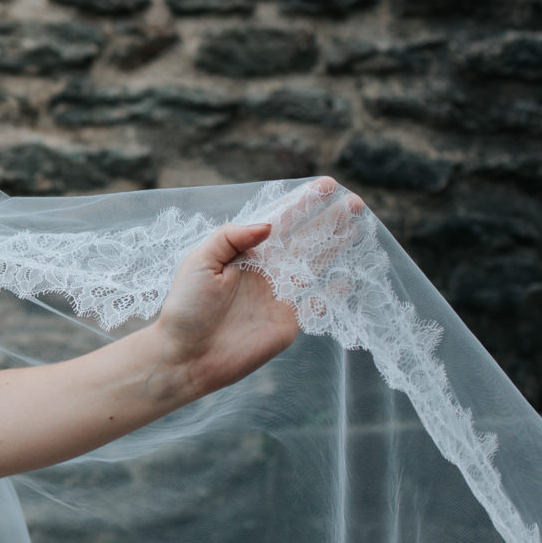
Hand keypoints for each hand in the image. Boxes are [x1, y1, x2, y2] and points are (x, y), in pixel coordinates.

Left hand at [148, 176, 367, 406]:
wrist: (187, 356)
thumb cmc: (186, 308)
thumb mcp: (199, 263)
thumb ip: (230, 238)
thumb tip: (268, 225)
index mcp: (244, 254)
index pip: (279, 222)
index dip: (302, 204)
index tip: (326, 186)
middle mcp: (265, 271)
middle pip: (303, 240)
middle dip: (328, 220)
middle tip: (353, 202)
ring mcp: (279, 296)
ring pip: (314, 265)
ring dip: (335, 246)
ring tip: (356, 226)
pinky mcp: (288, 321)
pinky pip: (316, 303)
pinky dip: (332, 292)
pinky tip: (349, 278)